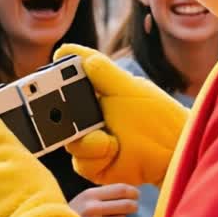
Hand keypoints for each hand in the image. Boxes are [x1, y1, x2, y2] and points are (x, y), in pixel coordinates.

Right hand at [56, 44, 188, 185]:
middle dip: (58, 115)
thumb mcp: (128, 87)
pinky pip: (81, 162)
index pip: (64, 87)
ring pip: (70, 141)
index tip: (42, 80)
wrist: (175, 150)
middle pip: (58, 116)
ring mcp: (92, 143)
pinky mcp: (96, 165)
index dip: (51, 85)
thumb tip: (66, 51)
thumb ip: (100, 70)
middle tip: (65, 110)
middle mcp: (89, 119)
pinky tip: (112, 149)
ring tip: (108, 139)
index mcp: (95, 96)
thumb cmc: (158, 115)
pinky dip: (95, 155)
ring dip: (87, 140)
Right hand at [68, 184, 139, 216]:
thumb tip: (131, 193)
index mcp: (90, 194)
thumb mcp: (86, 198)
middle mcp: (92, 208)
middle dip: (132, 206)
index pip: (120, 189)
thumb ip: (105, 194)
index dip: (133, 192)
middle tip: (132, 207)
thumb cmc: (77, 211)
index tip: (136, 195)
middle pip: (126, 205)